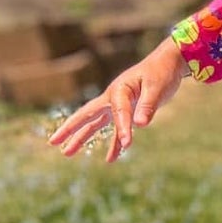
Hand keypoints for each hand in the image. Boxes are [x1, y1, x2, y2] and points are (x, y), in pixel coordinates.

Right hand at [48, 38, 185, 163]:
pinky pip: (116, 130)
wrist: (168, 63)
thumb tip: (140, 124)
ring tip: (67, 153)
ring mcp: (118, 105)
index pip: (118, 111)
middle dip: (70, 129)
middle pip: (87, 115)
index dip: (122, 128)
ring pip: (96, 124)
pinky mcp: (127, 111)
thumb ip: (148, 105)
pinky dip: (115, 144)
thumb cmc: (162, 72)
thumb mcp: (158, 88)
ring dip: (83, 138)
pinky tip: (111, 159)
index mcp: (119, 89)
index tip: (128, 144)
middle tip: (53, 142)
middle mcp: (113, 97)